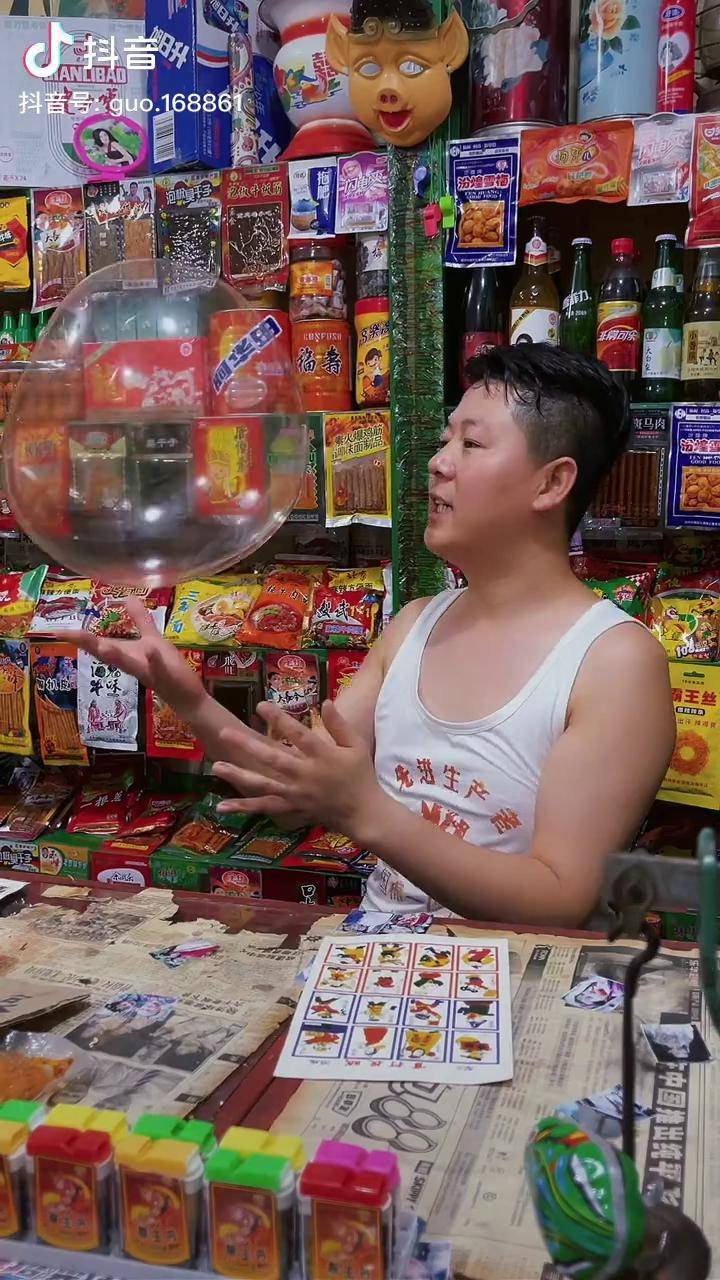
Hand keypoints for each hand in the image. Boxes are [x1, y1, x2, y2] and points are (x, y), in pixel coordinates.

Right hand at [65, 597, 204, 719]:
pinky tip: (150, 651)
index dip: (79, 637)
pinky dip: (154, 659)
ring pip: (127, 663)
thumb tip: (127, 598)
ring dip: (114, 654)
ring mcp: (149, 670)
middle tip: (65, 634)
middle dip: (88, 643)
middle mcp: (133, 663)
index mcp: (128, 654)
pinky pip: (158, 667)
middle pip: (107, 653)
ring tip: (99, 645)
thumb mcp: (152, 640)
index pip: (99, 644)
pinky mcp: (166, 675)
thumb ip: (140, 620)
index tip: (56, 630)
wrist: (186, 696)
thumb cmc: (168, 668)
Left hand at [212, 700, 380, 839]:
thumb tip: (325, 701)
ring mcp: (295, 793)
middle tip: (224, 732)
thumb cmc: (359, 775)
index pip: (296, 733)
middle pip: (272, 758)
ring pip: (263, 784)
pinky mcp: (290, 808)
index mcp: (321, 756)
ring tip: (216, 766)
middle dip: (247, 746)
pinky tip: (222, 806)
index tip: (260, 705)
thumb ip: (339, 724)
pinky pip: (264, 807)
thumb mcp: (356, 746)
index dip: (278, 718)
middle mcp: (304, 774)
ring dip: (238, 776)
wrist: (362, 812)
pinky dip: (244, 808)